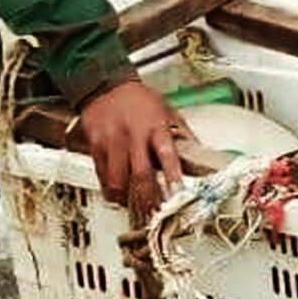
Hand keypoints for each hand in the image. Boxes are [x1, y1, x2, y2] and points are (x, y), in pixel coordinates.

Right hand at [78, 79, 182, 203]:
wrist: (106, 85)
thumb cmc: (140, 100)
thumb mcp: (168, 111)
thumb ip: (182, 135)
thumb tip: (202, 155)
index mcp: (156, 126)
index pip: (167, 154)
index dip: (173, 176)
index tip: (178, 194)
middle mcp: (133, 134)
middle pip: (140, 174)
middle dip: (148, 199)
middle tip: (155, 213)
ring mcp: (112, 141)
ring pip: (117, 180)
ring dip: (126, 198)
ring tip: (134, 205)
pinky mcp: (95, 146)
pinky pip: (101, 175)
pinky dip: (110, 189)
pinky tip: (117, 192)